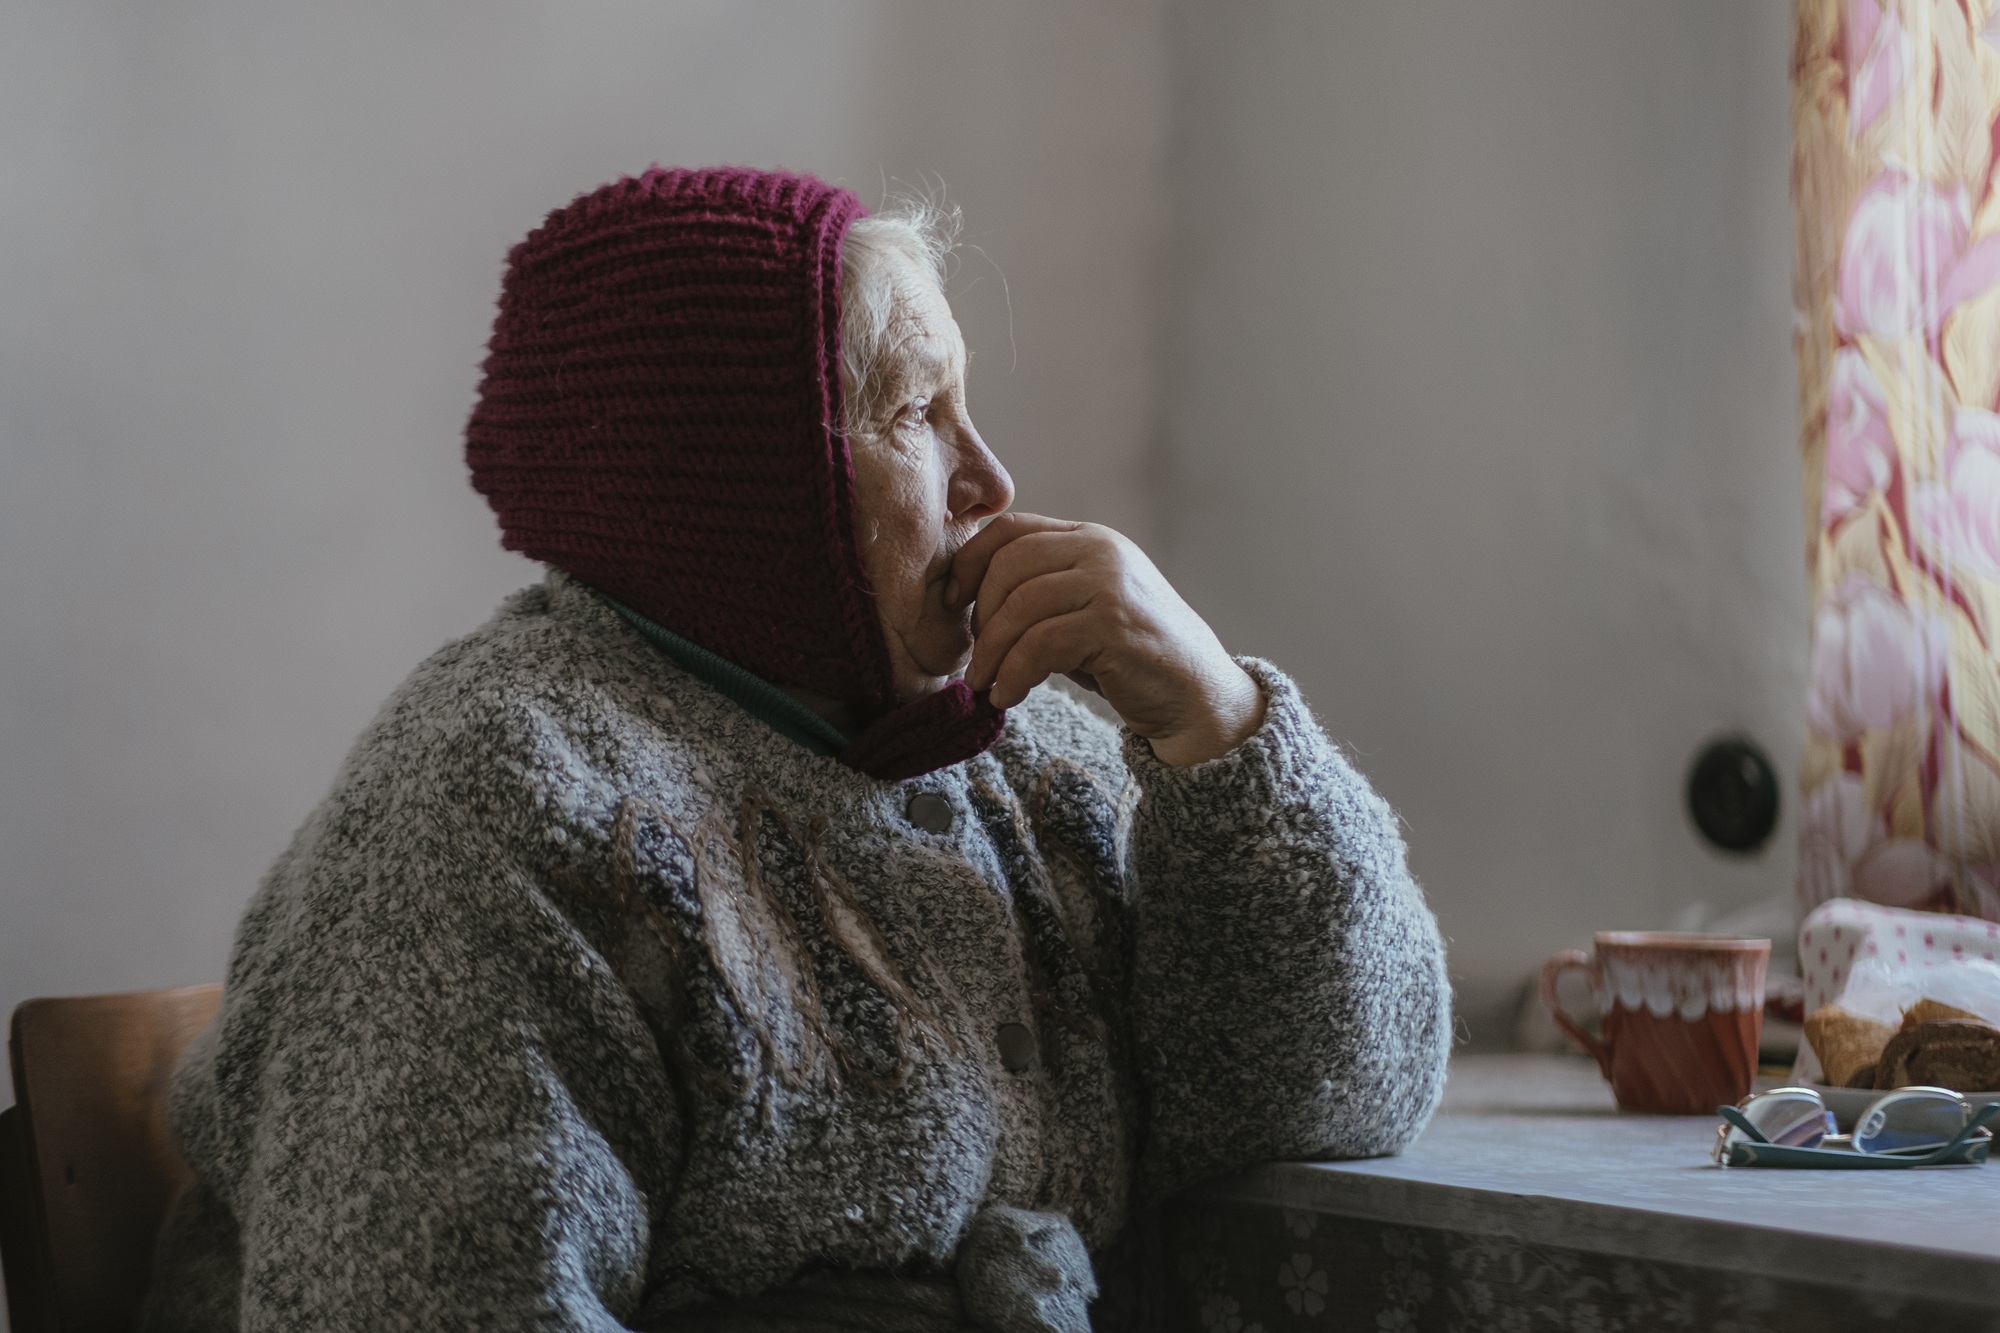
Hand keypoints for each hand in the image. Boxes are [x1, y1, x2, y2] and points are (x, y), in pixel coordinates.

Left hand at [948, 514, 1264, 766]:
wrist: (1197, 695)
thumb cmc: (1132, 658)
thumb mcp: (1082, 611)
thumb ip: (1040, 593)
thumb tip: (967, 599)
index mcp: (1091, 540)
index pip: (1011, 529)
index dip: (970, 562)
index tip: (953, 603)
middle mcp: (1102, 551)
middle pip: (1008, 564)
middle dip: (979, 615)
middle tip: (975, 658)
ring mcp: (1110, 585)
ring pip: (1020, 606)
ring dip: (992, 652)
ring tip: (985, 684)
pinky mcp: (1114, 625)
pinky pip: (1040, 645)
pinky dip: (1014, 674)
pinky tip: (1008, 696)